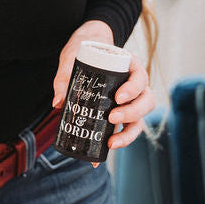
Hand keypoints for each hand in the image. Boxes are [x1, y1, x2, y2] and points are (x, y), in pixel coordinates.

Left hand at [52, 20, 154, 153]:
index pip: (140, 78)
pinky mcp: (122, 114)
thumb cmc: (84, 52)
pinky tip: (103, 153)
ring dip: (129, 133)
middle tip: (111, 117)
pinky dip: (117, 142)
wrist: (88, 49)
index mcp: (130, 66)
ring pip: (141, 119)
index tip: (118, 97)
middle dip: (132, 113)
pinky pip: (127, 129)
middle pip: (146, 101)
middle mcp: (136, 85)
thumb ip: (64, 76)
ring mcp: (132, 101)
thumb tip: (58, 102)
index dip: (133, 89)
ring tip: (111, 142)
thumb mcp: (72, 57)